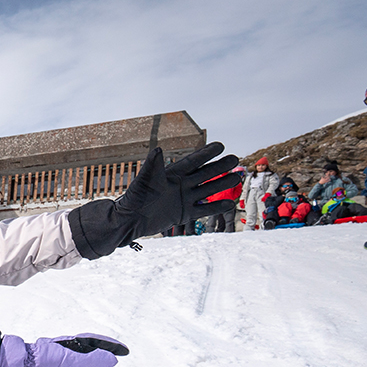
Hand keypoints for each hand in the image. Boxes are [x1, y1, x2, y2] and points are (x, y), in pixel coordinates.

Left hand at [0, 334, 127, 366]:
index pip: (96, 342)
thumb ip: (89, 359)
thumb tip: (111, 360)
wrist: (21, 363)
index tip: (124, 351)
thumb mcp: (68, 358)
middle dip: (105, 363)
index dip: (111, 346)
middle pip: (91, 357)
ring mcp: (62, 361)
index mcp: (72, 343)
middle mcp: (68, 350)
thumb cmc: (41, 355)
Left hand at [70, 142, 240, 258]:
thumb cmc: (134, 198)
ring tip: (237, 177)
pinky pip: (203, 209)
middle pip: (204, 174)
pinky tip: (230, 203)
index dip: (206, 154)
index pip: (193, 161)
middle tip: (235, 159)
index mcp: (171, 174)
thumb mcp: (144, 181)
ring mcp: (183, 199)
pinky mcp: (184, 214)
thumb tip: (158, 149)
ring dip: (222, 184)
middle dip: (219, 166)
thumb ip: (153, 166)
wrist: (129, 221)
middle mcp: (180, 185)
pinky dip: (216, 207)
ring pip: (207, 190)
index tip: (220, 145)